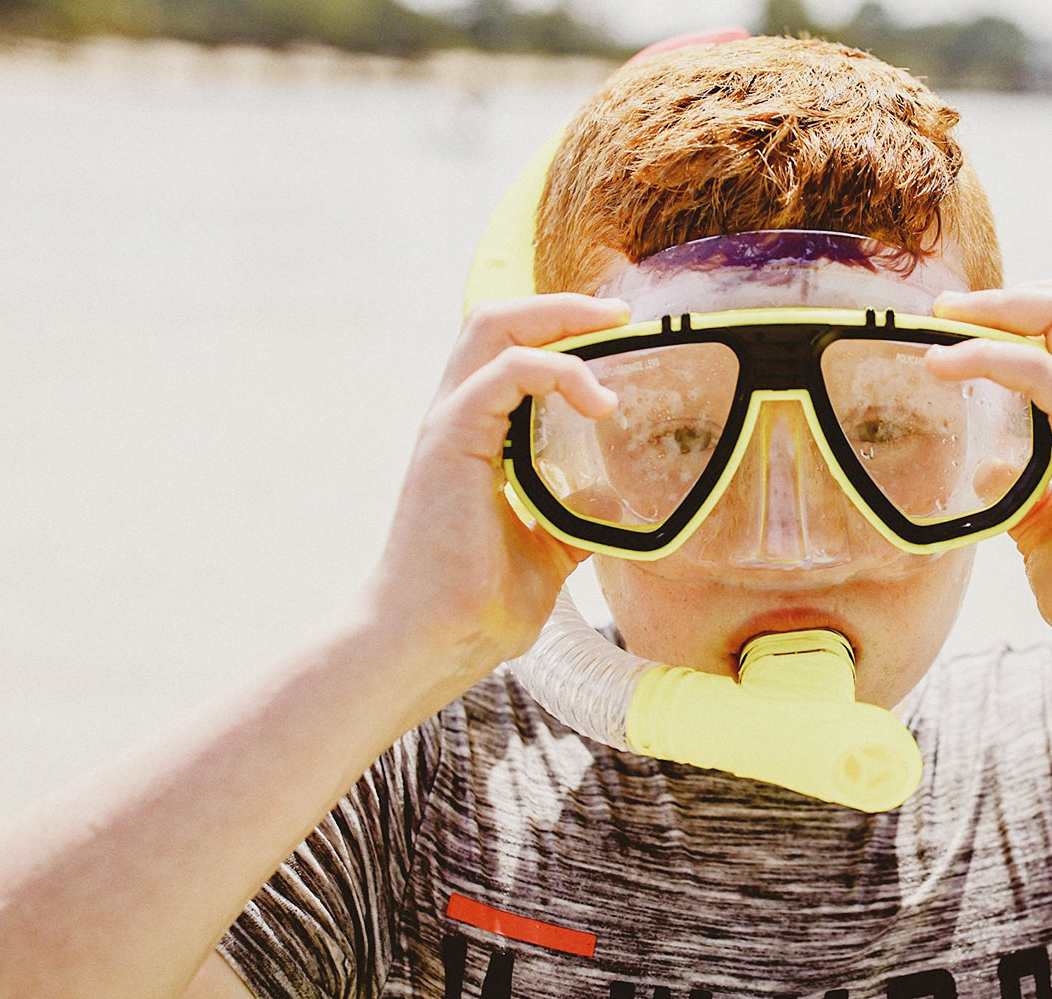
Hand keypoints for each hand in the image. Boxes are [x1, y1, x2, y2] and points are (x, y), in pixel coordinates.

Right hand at [371, 293, 627, 671]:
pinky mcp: (451, 439)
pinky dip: (555, 370)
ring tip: (612, 332)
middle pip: (496, 321)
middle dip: (560, 305)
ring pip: (493, 328)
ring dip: (558, 319)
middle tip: (618, 316)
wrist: (432, 641)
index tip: (617, 335)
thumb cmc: (475, 605)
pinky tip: (597, 401)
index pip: (510, 352)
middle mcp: (457, 419)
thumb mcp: (547, 552)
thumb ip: (574, 519)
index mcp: (476, 438)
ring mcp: (449, 425)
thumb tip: (615, 504)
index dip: (558, 330)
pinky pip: (504, 373)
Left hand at [926, 281, 1051, 681]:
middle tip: (944, 309)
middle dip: (1004, 294)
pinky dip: (991, 357)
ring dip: (998, 308)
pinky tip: (946, 366)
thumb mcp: (1043, 533)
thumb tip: (985, 473)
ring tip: (942, 322)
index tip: (951, 326)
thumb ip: (1021, 496)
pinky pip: (1045, 373)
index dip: (1013, 315)